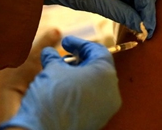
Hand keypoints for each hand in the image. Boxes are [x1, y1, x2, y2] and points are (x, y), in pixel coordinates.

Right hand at [0, 36, 120, 129]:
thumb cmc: (52, 97)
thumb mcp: (52, 70)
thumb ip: (54, 57)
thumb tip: (49, 52)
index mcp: (105, 74)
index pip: (97, 51)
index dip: (80, 44)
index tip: (65, 42)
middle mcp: (112, 90)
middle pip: (99, 67)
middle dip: (80, 59)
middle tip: (63, 56)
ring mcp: (107, 107)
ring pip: (97, 83)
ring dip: (80, 75)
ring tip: (60, 72)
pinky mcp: (99, 119)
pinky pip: (93, 98)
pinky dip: (82, 90)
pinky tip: (64, 88)